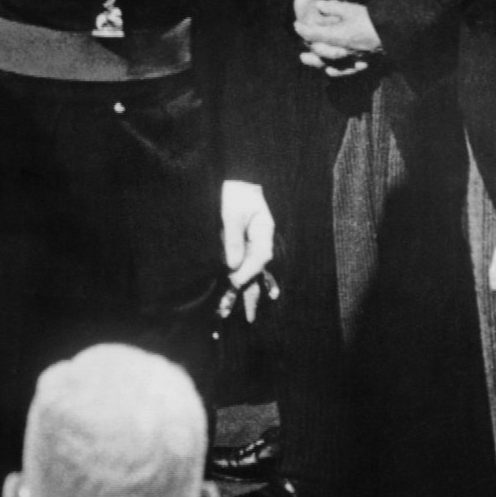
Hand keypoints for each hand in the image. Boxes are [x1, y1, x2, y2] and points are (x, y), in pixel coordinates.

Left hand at [220, 179, 274, 321]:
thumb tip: (232, 266)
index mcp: (264, 230)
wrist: (232, 178)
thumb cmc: (232, 192)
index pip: (259, 257)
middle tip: (248, 318)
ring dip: (248, 291)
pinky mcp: (243, 243)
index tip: (234, 282)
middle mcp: (262, 239)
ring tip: (247, 315)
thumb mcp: (230, 212)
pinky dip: (246, 280)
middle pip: (259, 270)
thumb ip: (232, 238)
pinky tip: (249, 294)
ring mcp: (253, 242)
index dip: (248, 272)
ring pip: (253, 271)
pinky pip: (245, 265)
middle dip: (252, 293)